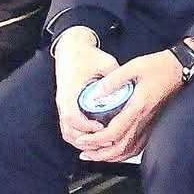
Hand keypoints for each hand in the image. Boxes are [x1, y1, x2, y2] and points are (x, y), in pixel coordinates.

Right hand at [52, 30, 119, 149]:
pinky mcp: (66, 107)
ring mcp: (63, 106)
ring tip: (102, 145)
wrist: (71, 49)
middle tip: (106, 143)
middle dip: (87, 140)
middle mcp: (64, 102)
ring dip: (83, 141)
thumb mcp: (106, 63)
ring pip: (68, 132)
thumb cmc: (87, 55)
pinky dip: (79, 136)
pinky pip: (69, 128)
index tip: (102, 129)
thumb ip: (116, 77)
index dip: (87, 127)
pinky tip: (94, 139)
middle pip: (69, 130)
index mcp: (70, 92)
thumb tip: (130, 91)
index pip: (73, 117)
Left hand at [75, 51, 184, 163]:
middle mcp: (144, 120)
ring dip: (110, 157)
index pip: (114, 133)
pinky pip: (139, 147)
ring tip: (96, 154)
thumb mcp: (134, 66)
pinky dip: (125, 154)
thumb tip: (95, 94)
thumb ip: (113, 80)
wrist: (182, 68)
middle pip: (120, 148)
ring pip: (129, 151)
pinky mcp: (154, 124)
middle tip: (84, 152)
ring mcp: (150, 124)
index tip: (82, 139)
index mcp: (138, 107)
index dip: (95, 140)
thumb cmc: (161, 66)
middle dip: (99, 154)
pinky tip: (116, 151)